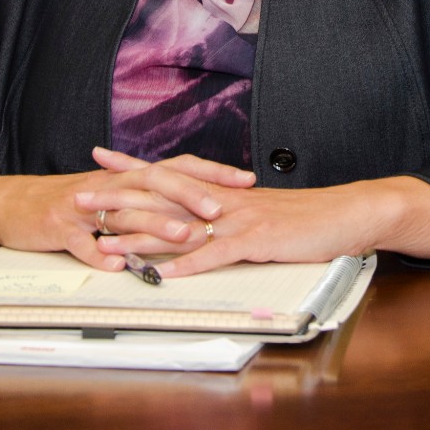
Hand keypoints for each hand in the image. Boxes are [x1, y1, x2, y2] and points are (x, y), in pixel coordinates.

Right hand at [0, 150, 253, 270]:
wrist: (15, 204)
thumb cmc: (73, 203)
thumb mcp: (116, 196)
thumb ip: (154, 200)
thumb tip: (200, 205)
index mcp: (129, 177)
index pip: (178, 166)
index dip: (212, 171)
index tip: (246, 180)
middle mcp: (111, 185)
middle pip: (156, 183)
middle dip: (190, 194)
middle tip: (219, 210)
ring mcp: (85, 207)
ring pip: (124, 213)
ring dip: (155, 225)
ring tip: (183, 237)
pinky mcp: (59, 228)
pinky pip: (80, 243)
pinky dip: (95, 254)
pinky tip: (115, 267)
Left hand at [83, 149, 429, 276]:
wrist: (348, 212)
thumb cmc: (306, 216)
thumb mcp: (260, 211)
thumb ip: (228, 213)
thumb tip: (200, 220)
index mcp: (222, 190)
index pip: (169, 171)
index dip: (133, 165)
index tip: (99, 157)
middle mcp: (224, 198)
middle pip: (162, 193)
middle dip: (119, 194)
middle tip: (80, 194)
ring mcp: (239, 218)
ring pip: (181, 221)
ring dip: (141, 230)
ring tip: (105, 236)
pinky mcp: (258, 240)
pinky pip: (218, 252)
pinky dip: (190, 263)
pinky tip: (166, 272)